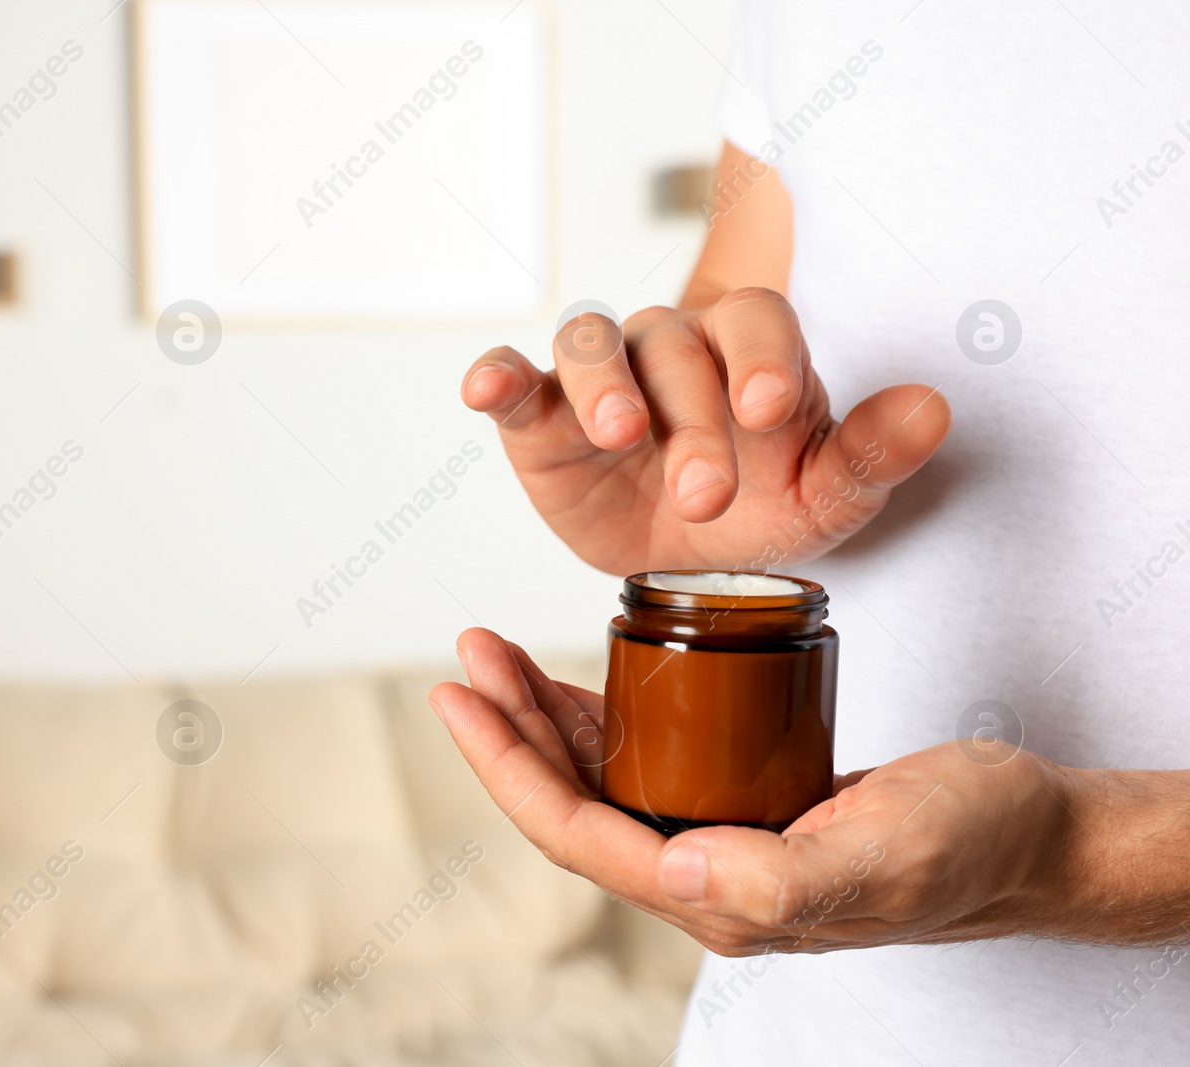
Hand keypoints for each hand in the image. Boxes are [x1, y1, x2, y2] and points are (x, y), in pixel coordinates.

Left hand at [430, 628, 1075, 955]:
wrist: (1028, 832)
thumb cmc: (970, 840)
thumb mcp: (886, 851)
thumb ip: (782, 880)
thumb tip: (677, 872)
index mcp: (718, 900)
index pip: (577, 835)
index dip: (507, 768)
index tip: (460, 696)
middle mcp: (702, 878)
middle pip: (570, 806)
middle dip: (508, 732)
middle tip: (469, 657)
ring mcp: (715, 843)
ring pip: (597, 783)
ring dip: (539, 721)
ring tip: (496, 656)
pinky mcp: (735, 805)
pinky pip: (640, 766)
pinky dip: (596, 720)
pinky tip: (571, 684)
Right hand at [461, 290, 951, 575]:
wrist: (690, 550)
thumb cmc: (764, 503)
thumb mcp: (824, 496)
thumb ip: (872, 453)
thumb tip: (933, 408)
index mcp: (750, 347)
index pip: (756, 323)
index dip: (761, 358)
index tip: (768, 411)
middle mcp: (674, 345)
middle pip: (674, 348)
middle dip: (692, 420)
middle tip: (705, 496)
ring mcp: (604, 375)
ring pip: (591, 342)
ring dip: (600, 383)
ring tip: (616, 433)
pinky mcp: (541, 415)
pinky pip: (516, 378)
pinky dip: (498, 375)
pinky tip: (487, 388)